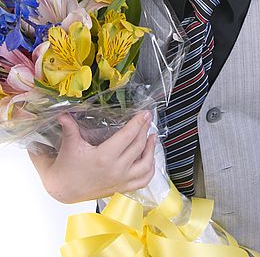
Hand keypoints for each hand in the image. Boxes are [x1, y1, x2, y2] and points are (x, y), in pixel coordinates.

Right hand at [28, 110, 155, 203]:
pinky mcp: (121, 188)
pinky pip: (143, 181)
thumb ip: (69, 127)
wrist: (63, 190)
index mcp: (104, 157)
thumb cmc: (66, 167)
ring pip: (146, 165)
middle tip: (146, 119)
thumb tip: (64, 113)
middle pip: (138, 146)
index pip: (128, 135)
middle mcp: (115, 170)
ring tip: (152, 137)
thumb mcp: (70, 145)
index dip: (138, 122)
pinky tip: (150, 159)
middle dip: (144, 130)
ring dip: (151, 150)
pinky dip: (150, 169)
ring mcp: (120, 181)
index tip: (144, 113)